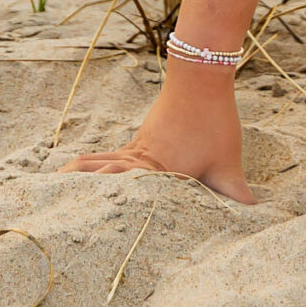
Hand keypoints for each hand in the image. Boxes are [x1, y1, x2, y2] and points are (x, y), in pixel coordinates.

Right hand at [58, 59, 254, 202]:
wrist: (199, 78)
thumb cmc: (213, 120)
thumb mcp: (227, 160)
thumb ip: (235, 190)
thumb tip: (253, 212)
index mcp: (159, 172)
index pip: (132, 199)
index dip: (110, 210)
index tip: (89, 228)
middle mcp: (140, 162)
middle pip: (106, 182)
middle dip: (84, 198)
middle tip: (54, 212)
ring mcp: (135, 150)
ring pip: (100, 166)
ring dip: (80, 179)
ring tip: (52, 191)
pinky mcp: (138, 142)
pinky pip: (107, 156)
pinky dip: (90, 165)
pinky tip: (76, 170)